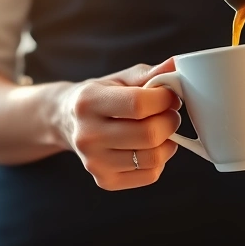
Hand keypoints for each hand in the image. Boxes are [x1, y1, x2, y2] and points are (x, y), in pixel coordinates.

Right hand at [60, 60, 181, 190]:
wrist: (67, 121)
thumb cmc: (101, 96)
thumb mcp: (121, 79)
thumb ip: (150, 73)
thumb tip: (177, 64)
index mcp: (88, 101)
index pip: (139, 104)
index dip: (164, 99)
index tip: (168, 96)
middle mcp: (87, 134)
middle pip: (149, 134)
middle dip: (170, 121)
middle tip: (169, 113)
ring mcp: (94, 162)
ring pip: (152, 158)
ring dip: (168, 142)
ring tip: (161, 129)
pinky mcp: (104, 180)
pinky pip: (149, 175)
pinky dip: (159, 161)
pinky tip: (150, 147)